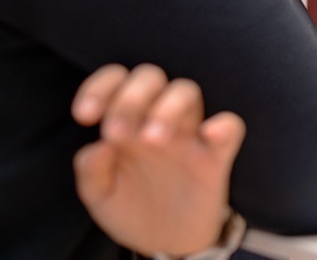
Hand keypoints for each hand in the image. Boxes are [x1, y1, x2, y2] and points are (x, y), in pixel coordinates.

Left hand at [72, 64, 245, 256]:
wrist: (166, 241)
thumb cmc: (130, 206)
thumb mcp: (100, 195)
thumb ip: (91, 171)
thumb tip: (96, 148)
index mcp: (126, 119)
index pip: (116, 80)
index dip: (99, 87)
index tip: (85, 115)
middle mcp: (156, 117)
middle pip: (151, 77)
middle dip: (131, 97)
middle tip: (116, 133)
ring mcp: (188, 134)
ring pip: (187, 91)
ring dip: (168, 107)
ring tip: (151, 140)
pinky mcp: (215, 156)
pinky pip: (231, 127)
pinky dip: (224, 125)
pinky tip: (210, 133)